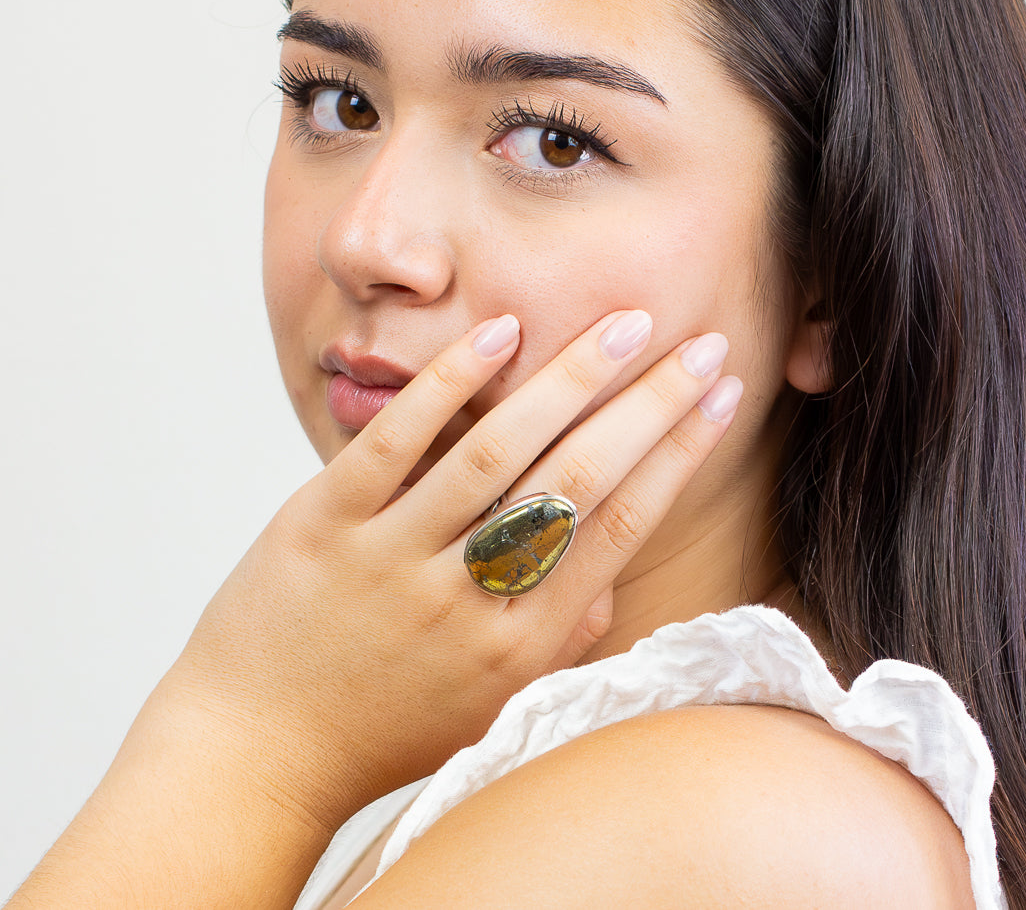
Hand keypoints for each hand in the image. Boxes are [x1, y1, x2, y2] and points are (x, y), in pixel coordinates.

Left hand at [181, 310, 741, 827]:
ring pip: (498, 453)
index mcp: (519, 646)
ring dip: (570, 380)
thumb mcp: (490, 705)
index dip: (679, 455)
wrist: (255, 750)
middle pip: (578, 481)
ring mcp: (392, 558)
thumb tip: (608, 574)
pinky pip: (396, 442)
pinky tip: (500, 334)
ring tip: (624, 325)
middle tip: (699, 344)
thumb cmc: (383, 726)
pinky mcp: (324, 524)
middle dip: (650, 405)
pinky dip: (450, 384)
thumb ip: (558, 640)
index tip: (720, 397)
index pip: (621, 528)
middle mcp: (467, 602)